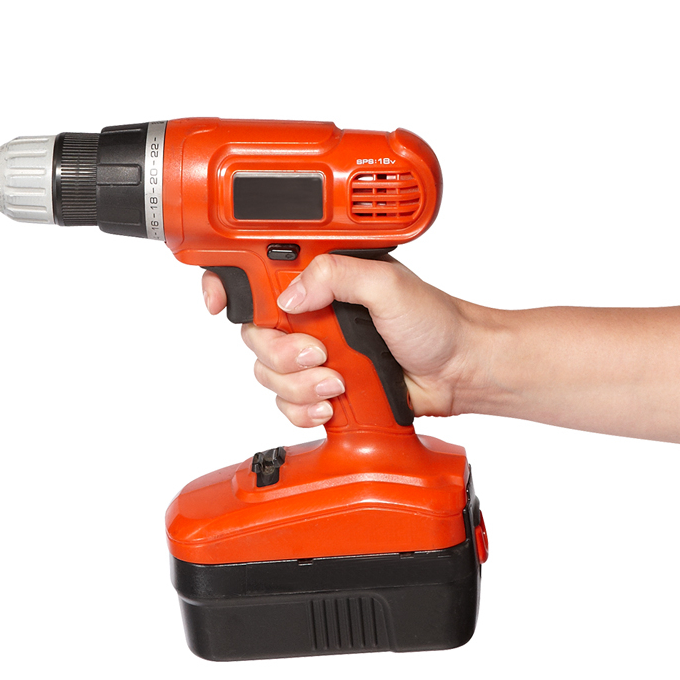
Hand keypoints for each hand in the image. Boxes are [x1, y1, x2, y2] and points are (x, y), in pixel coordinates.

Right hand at [202, 254, 481, 428]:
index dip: (228, 285)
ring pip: (267, 372)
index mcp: (320, 276)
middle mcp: (310, 312)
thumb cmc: (434, 321)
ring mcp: (314, 352)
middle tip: (318, 354)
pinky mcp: (321, 387)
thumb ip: (335, 275)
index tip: (220, 303)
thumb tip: (289, 296)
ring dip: (299, 384)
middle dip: (281, 352)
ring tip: (338, 383)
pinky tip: (333, 404)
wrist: (459, 371)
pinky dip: (304, 408)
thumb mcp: (387, 284)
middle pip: (254, 333)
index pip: (256, 271)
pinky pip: (286, 403)